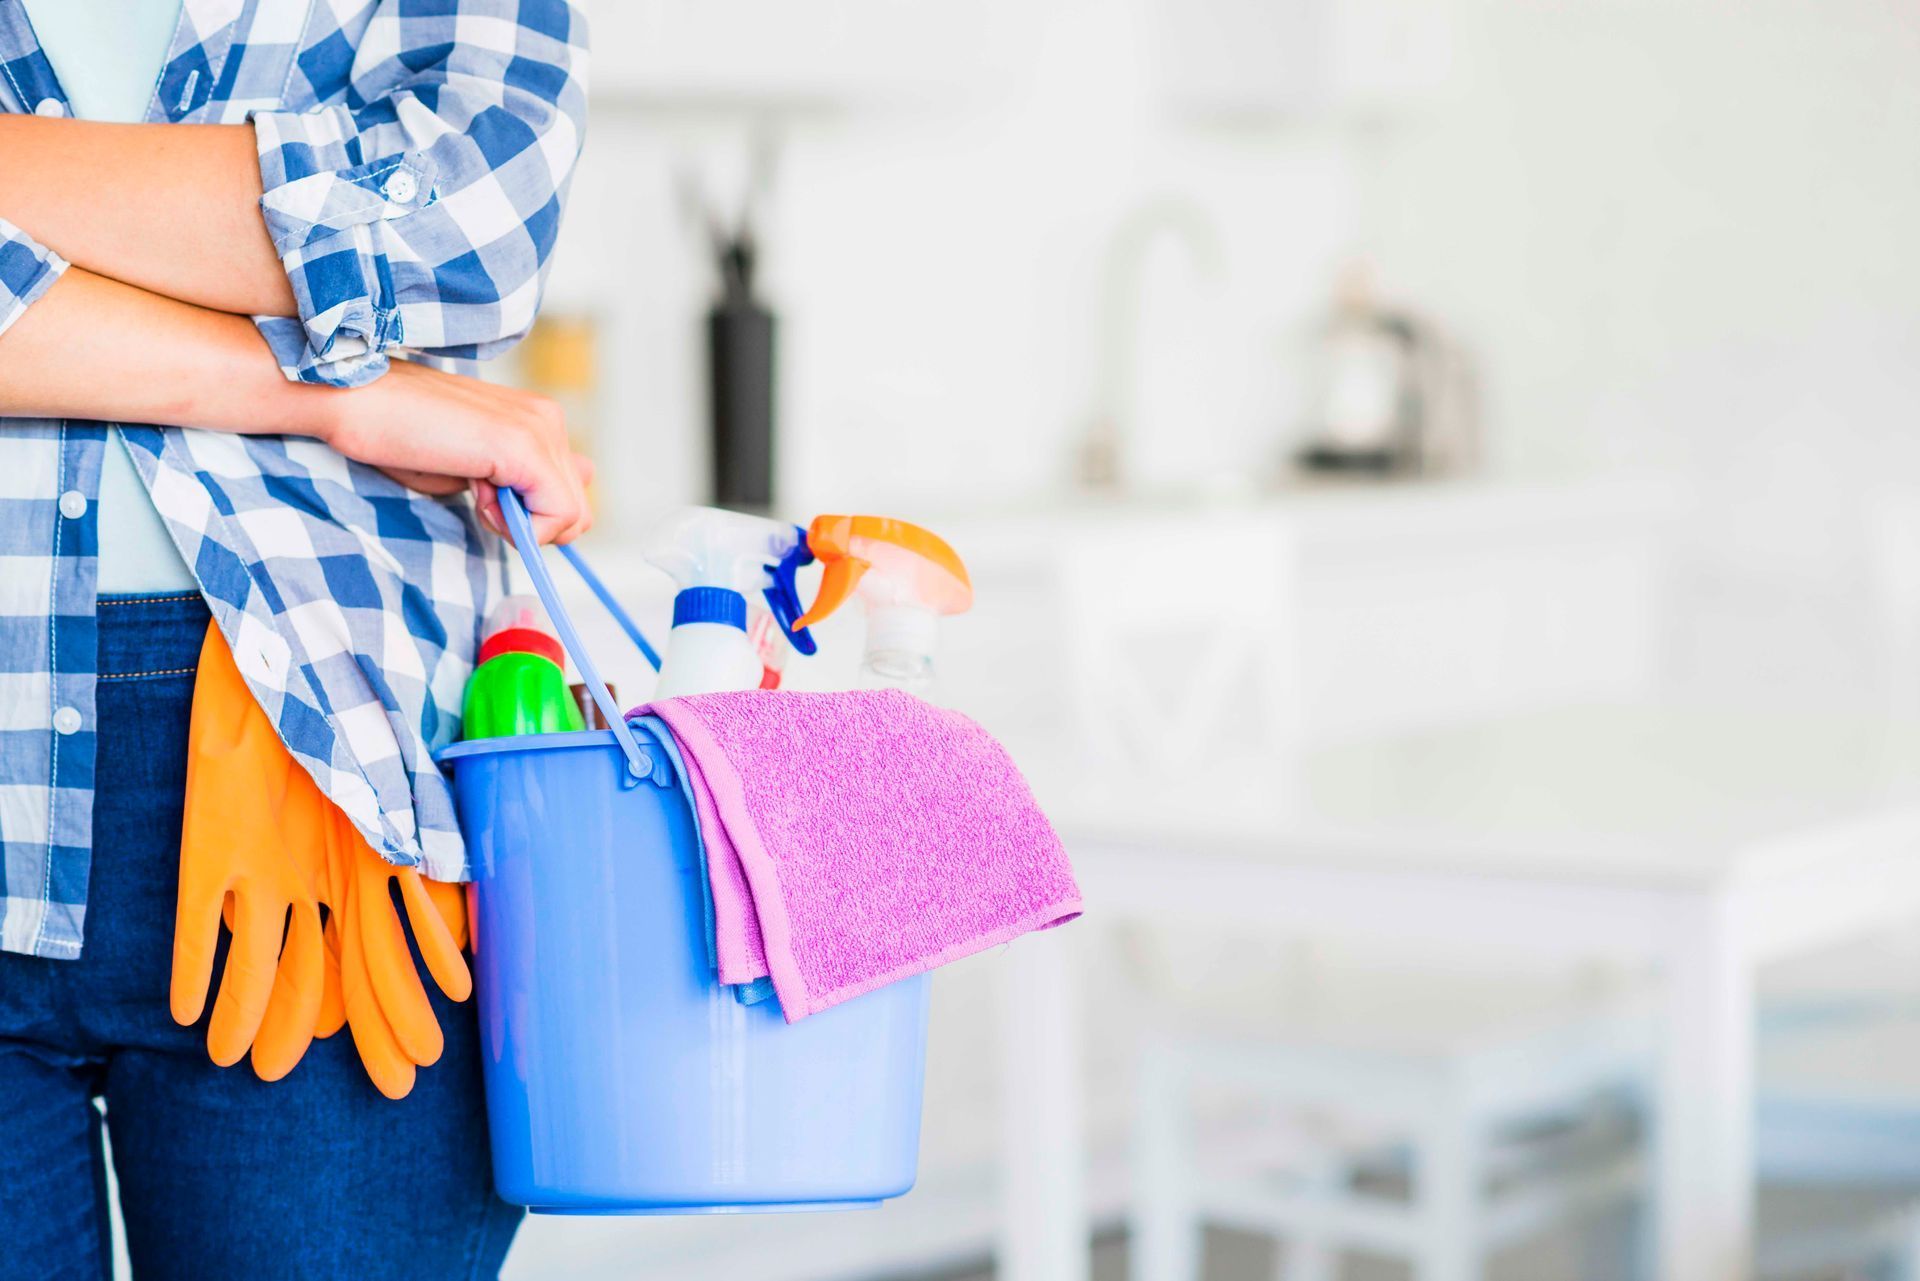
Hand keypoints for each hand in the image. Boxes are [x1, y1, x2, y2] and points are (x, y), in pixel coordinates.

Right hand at [320, 359, 593, 544]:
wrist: (351, 399)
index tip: (484, 498)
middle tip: (478, 499)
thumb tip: (558, 510)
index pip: (571, 492)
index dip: (531, 518)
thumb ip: (514, 488)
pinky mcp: (523, 446)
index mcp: (535, 420)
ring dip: (523, 526)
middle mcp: (546, 419)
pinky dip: (519, 527)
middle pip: (578, 510)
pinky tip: (478, 496)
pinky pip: (557, 515)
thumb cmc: (397, 435)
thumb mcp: (469, 469)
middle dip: (531, 525)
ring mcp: (539, 429)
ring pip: (572, 517)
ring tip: (475, 493)